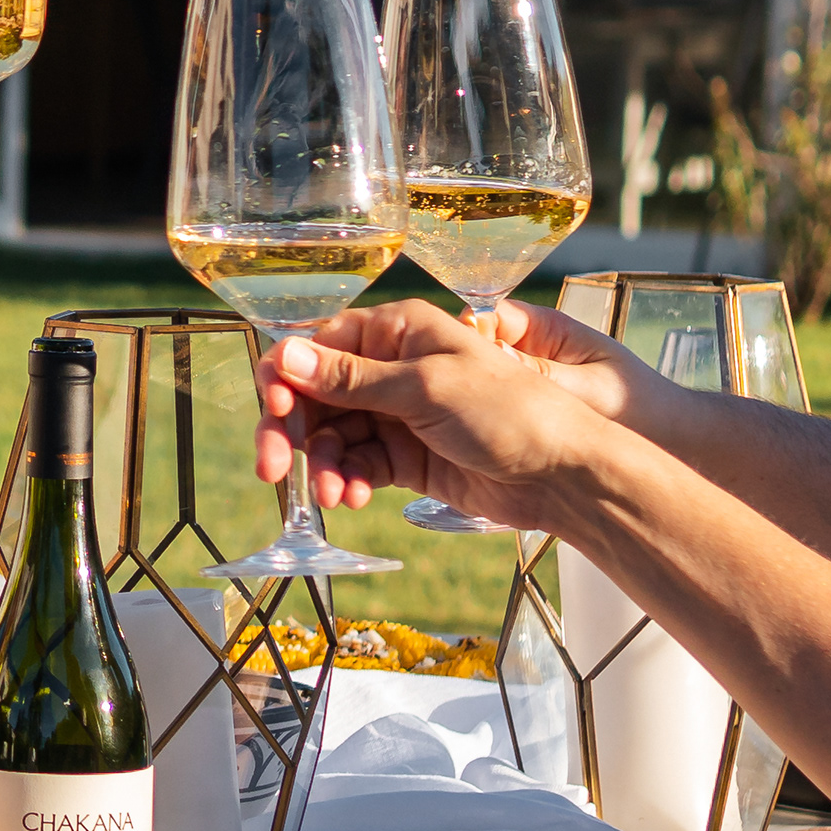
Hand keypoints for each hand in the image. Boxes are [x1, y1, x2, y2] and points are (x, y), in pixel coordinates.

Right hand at [252, 300, 652, 526]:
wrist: (558, 473)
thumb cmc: (508, 411)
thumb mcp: (425, 387)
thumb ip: (352, 378)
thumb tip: (286, 356)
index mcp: (399, 332)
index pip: (320, 345)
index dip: (287, 376)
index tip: (272, 410)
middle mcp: (392, 369)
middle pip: (315, 395)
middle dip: (291, 430)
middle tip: (272, 466)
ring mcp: (397, 415)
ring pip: (331, 436)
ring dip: (321, 465)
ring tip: (333, 493)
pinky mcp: (405, 457)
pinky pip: (356, 465)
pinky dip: (346, 481)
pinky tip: (352, 497)